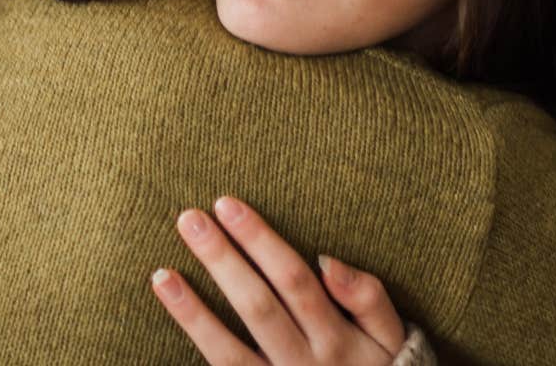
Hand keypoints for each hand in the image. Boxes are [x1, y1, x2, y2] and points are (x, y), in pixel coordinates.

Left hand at [153, 196, 407, 364]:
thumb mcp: (392, 337)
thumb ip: (368, 297)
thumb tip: (326, 259)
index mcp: (338, 337)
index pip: (293, 279)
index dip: (260, 242)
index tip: (228, 206)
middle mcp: (304, 362)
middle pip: (257, 305)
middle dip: (222, 260)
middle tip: (190, 219)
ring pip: (230, 349)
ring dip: (193, 312)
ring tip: (162, 275)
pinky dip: (197, 345)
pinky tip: (173, 318)